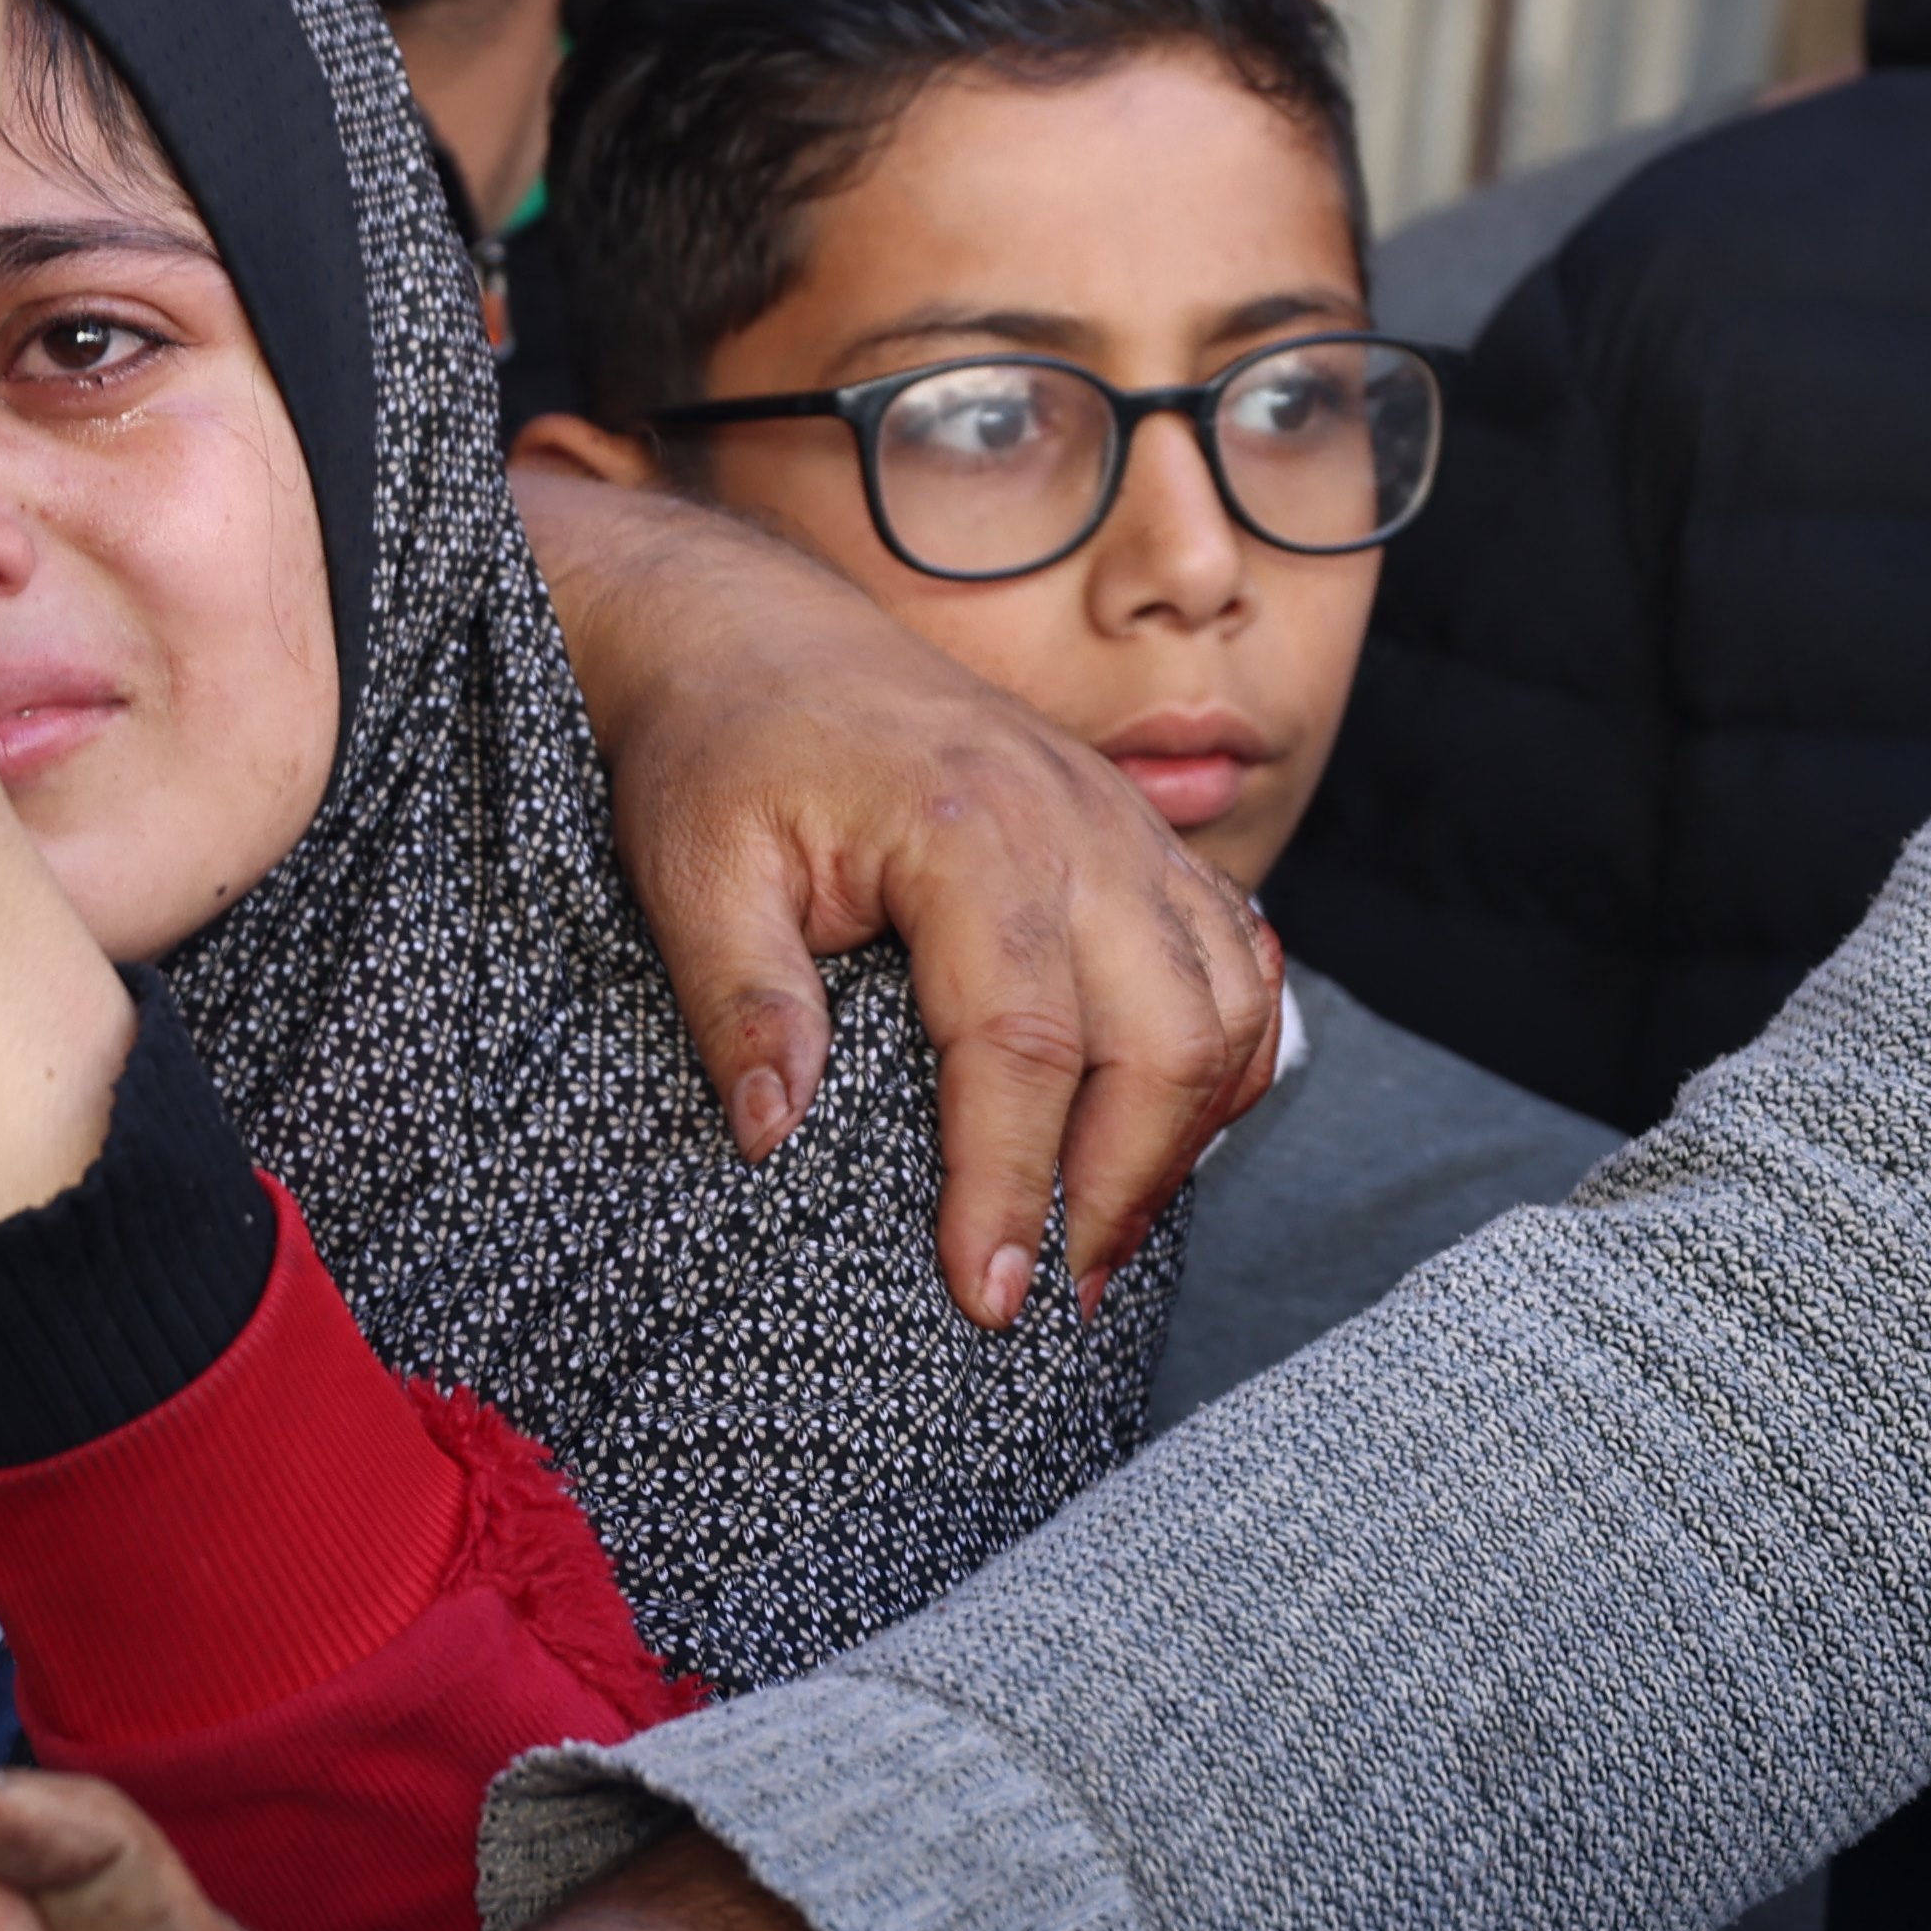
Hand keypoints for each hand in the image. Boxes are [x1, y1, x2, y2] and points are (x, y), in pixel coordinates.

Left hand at [509, 464, 1280, 1320]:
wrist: (762, 635)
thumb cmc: (724, 751)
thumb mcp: (692, 872)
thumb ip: (739, 1000)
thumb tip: (770, 1135)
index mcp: (969, 833)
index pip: (1023, 1045)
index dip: (1009, 1185)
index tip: (982, 1294)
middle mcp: (1077, 826)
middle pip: (1166, 1038)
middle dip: (1124, 1186)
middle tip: (1054, 1292)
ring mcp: (1125, 827)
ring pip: (1229, 1004)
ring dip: (1188, 1135)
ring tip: (1106, 1236)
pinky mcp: (1141, 837)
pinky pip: (1237, 959)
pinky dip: (1227, 1056)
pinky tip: (1168, 1133)